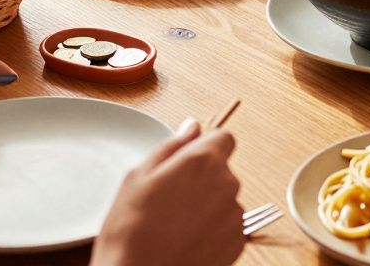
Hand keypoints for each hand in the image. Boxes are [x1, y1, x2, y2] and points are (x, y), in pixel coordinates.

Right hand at [93, 119, 243, 265]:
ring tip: (174, 224)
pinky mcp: (238, 243)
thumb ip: (172, 146)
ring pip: (224, 198)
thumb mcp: (138, 177)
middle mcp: (227, 184)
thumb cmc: (131, 230)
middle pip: (222, 170)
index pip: (223, 137)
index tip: (187, 160)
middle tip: (169, 198)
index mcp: (203, 162)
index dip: (205, 146)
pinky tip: (186, 240)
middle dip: (201, 177)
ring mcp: (236, 216)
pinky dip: (212, 229)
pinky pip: (228, 225)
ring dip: (206, 205)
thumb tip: (192, 126)